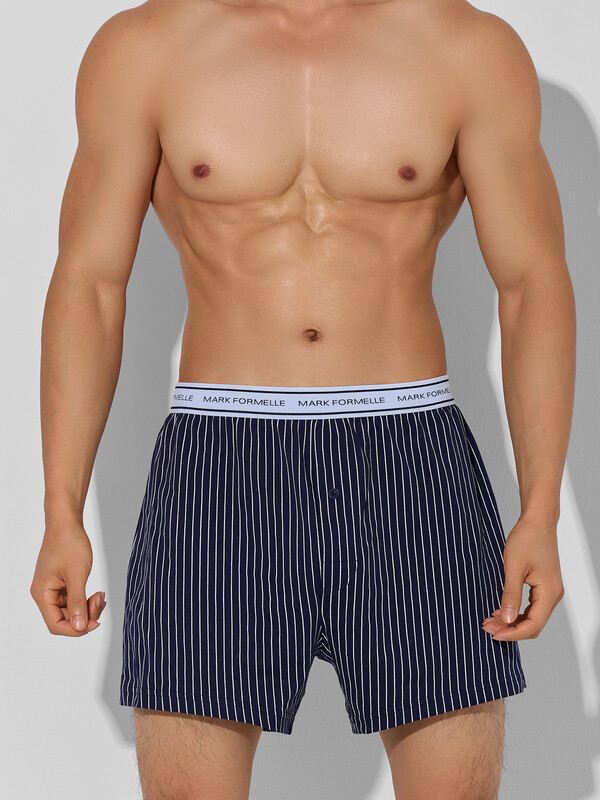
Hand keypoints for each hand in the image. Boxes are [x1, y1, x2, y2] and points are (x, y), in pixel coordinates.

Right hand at [30, 521, 106, 635]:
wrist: (67, 522)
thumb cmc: (69, 543)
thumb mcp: (77, 575)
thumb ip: (78, 603)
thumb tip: (79, 627)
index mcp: (42, 594)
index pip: (56, 625)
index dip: (75, 629)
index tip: (95, 623)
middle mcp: (44, 594)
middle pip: (64, 619)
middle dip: (85, 615)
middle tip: (100, 601)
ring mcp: (53, 589)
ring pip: (71, 611)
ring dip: (87, 607)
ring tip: (100, 595)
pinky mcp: (61, 583)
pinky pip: (73, 600)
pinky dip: (86, 599)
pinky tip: (97, 594)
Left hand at [481, 513, 563, 640]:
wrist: (538, 521)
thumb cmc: (527, 538)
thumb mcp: (513, 567)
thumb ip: (510, 594)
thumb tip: (507, 619)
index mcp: (549, 592)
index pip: (533, 624)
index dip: (513, 633)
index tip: (493, 634)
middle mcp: (553, 595)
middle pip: (533, 625)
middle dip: (510, 629)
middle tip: (486, 626)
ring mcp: (550, 592)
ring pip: (532, 618)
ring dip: (512, 622)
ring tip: (490, 620)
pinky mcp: (544, 587)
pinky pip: (531, 608)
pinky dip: (517, 613)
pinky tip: (500, 611)